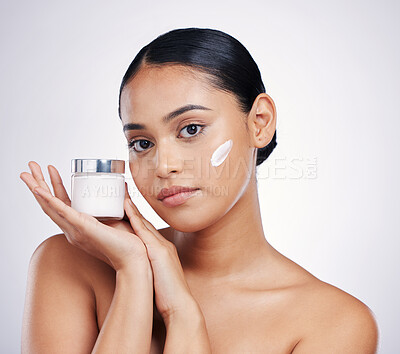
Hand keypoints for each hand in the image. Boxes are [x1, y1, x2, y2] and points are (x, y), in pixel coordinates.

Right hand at [20, 161, 150, 271]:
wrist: (133, 259)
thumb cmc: (127, 244)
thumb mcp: (120, 218)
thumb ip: (119, 204)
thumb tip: (123, 187)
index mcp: (79, 227)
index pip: (60, 204)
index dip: (52, 187)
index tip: (48, 170)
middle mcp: (72, 229)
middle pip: (49, 204)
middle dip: (37, 183)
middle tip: (29, 166)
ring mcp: (76, 230)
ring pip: (50, 206)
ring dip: (38, 187)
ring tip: (29, 171)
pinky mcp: (83, 229)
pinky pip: (63, 213)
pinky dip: (51, 201)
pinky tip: (40, 190)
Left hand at [122, 188, 199, 322]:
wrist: (180, 305)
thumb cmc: (168, 297)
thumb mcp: (158, 279)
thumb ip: (150, 270)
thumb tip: (138, 272)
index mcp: (163, 251)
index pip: (147, 231)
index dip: (137, 218)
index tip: (127, 208)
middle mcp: (163, 245)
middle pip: (145, 222)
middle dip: (134, 208)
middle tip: (123, 194)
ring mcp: (162, 247)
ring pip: (144, 223)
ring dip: (133, 209)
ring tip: (122, 195)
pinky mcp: (158, 253)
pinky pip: (143, 231)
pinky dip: (135, 218)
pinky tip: (127, 208)